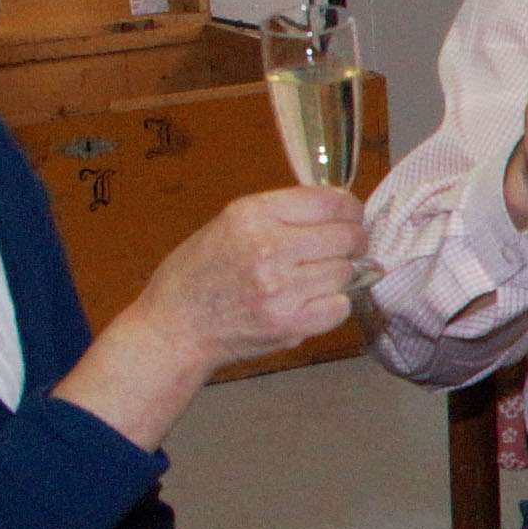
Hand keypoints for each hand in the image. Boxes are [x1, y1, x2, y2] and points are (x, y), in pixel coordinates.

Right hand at [134, 185, 363, 368]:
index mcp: (253, 214)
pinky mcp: (289, 323)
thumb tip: (337, 210)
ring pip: (346, 272)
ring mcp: (281, 288)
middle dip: (352, 242)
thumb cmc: (199, 275)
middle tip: (344, 250)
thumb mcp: (229, 224)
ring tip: (314, 279)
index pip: (329, 201)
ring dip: (338, 276)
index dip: (350, 209)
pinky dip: (333, 305)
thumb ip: (280, 215)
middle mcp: (269, 247)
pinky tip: (311, 302)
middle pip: (346, 237)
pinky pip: (340, 307)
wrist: (174, 326)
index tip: (351, 217)